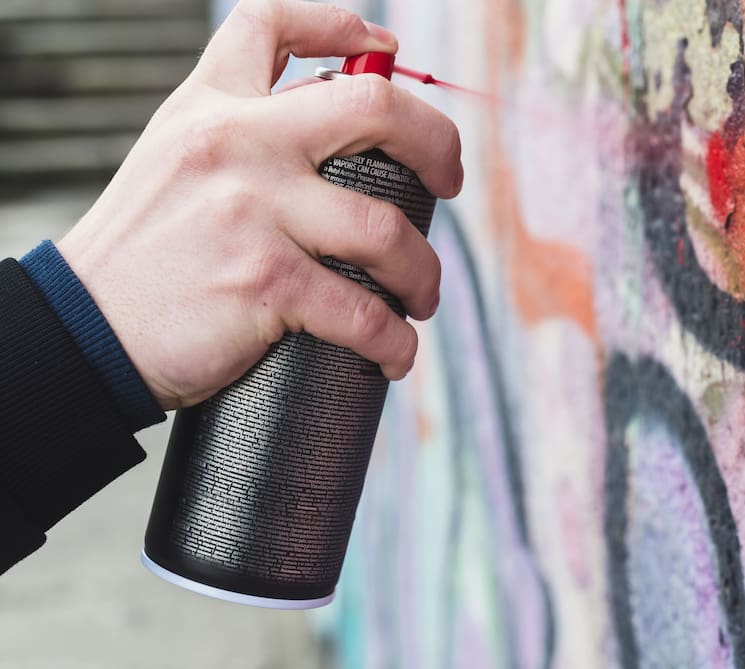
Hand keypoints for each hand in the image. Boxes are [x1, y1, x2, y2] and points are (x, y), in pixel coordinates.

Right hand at [57, 0, 462, 409]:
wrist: (85, 330)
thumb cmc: (144, 254)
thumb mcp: (175, 160)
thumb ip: (241, 136)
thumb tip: (334, 130)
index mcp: (211, 107)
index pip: (271, 24)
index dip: (340, 23)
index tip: (385, 47)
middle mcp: (236, 143)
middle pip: (374, 107)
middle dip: (437, 145)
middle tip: (449, 183)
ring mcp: (252, 210)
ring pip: (386, 229)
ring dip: (423, 273)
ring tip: (420, 296)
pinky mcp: (264, 281)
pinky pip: (363, 312)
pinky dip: (394, 340)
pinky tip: (395, 351)